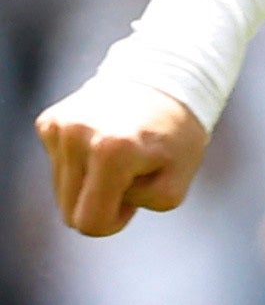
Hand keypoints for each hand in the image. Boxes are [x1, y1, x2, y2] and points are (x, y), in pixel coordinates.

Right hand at [37, 71, 207, 239]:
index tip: (135, 194)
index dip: (115, 220)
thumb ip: (141, 204)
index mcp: (111, 152)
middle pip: (69, 211)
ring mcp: (59, 127)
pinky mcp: (48, 122)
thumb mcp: (176, 183)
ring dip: (91, 181)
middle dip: (100, 203)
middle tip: (130, 174)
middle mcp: (76, 136)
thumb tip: (96, 202)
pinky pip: (59, 166)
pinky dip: (82, 161)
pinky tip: (105, 139)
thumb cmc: (176, 137)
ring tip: (119, 153)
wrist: (162, 81)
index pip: (91, 224)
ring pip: (62, 189)